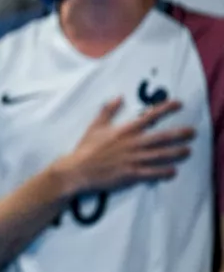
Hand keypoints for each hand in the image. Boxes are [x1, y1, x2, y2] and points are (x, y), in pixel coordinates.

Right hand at [54, 98, 194, 194]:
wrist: (78, 170)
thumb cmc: (86, 148)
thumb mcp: (95, 126)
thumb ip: (108, 111)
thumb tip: (118, 97)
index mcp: (125, 130)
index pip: (150, 116)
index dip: (166, 109)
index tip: (179, 104)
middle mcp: (133, 144)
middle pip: (162, 137)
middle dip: (180, 134)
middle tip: (193, 132)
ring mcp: (134, 159)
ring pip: (161, 155)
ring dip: (177, 153)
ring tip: (188, 151)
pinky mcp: (132, 174)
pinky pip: (153, 173)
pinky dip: (165, 172)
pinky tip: (173, 171)